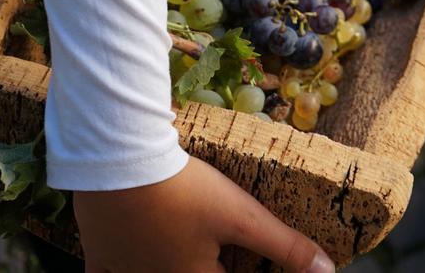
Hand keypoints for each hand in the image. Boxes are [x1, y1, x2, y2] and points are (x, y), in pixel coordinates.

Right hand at [73, 156, 334, 272]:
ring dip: (170, 262)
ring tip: (186, 240)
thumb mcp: (243, 216)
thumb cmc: (186, 192)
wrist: (119, 163)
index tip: (240, 254)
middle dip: (211, 261)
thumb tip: (326, 270)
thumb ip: (285, 246)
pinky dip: (119, 268)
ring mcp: (124, 272)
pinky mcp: (98, 256)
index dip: (240, 265)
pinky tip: (132, 255)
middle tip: (220, 246)